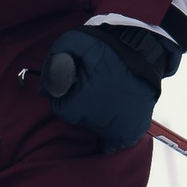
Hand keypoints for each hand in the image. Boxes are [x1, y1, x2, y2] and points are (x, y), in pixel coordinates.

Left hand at [41, 24, 173, 155]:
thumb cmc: (108, 47)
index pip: (62, 111)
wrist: (143, 50)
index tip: (74, 87)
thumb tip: (43, 89)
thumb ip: (53, 62)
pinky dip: (112, 138)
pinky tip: (112, 122)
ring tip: (104, 99)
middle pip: (79, 121)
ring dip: (96, 119)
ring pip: (96, 131)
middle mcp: (99, 119)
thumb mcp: (75, 42)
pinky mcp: (134, 129)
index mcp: (83, 100)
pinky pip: (116, 144)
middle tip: (91, 89)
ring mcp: (119, 127)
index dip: (65, 97)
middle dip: (81, 107)